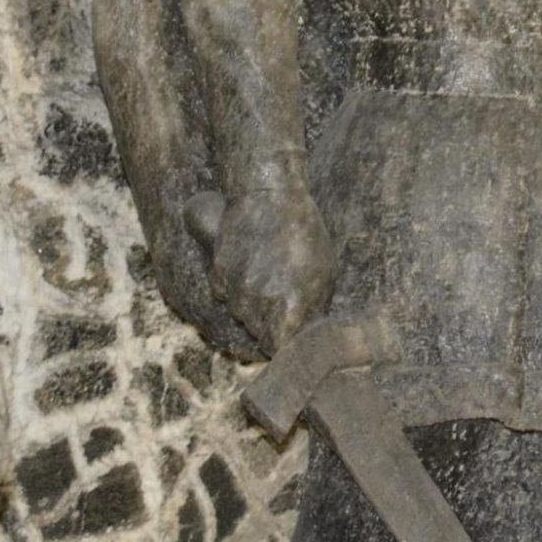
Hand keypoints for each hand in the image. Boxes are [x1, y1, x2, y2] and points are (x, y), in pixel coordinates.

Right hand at [207, 183, 337, 352]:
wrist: (268, 195)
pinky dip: (231, 285)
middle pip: (257, 332)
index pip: (279, 346)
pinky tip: (247, 264)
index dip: (283, 343)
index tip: (288, 335)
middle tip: (280, 299)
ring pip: (239, 312)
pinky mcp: (218, 272)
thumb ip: (314, 307)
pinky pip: (223, 292)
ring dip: (249, 304)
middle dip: (268, 323)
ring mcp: (237, 288)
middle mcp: (260, 301)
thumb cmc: (304, 233)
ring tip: (266, 275)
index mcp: (291, 304)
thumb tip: (306, 332)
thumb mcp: (324, 271)